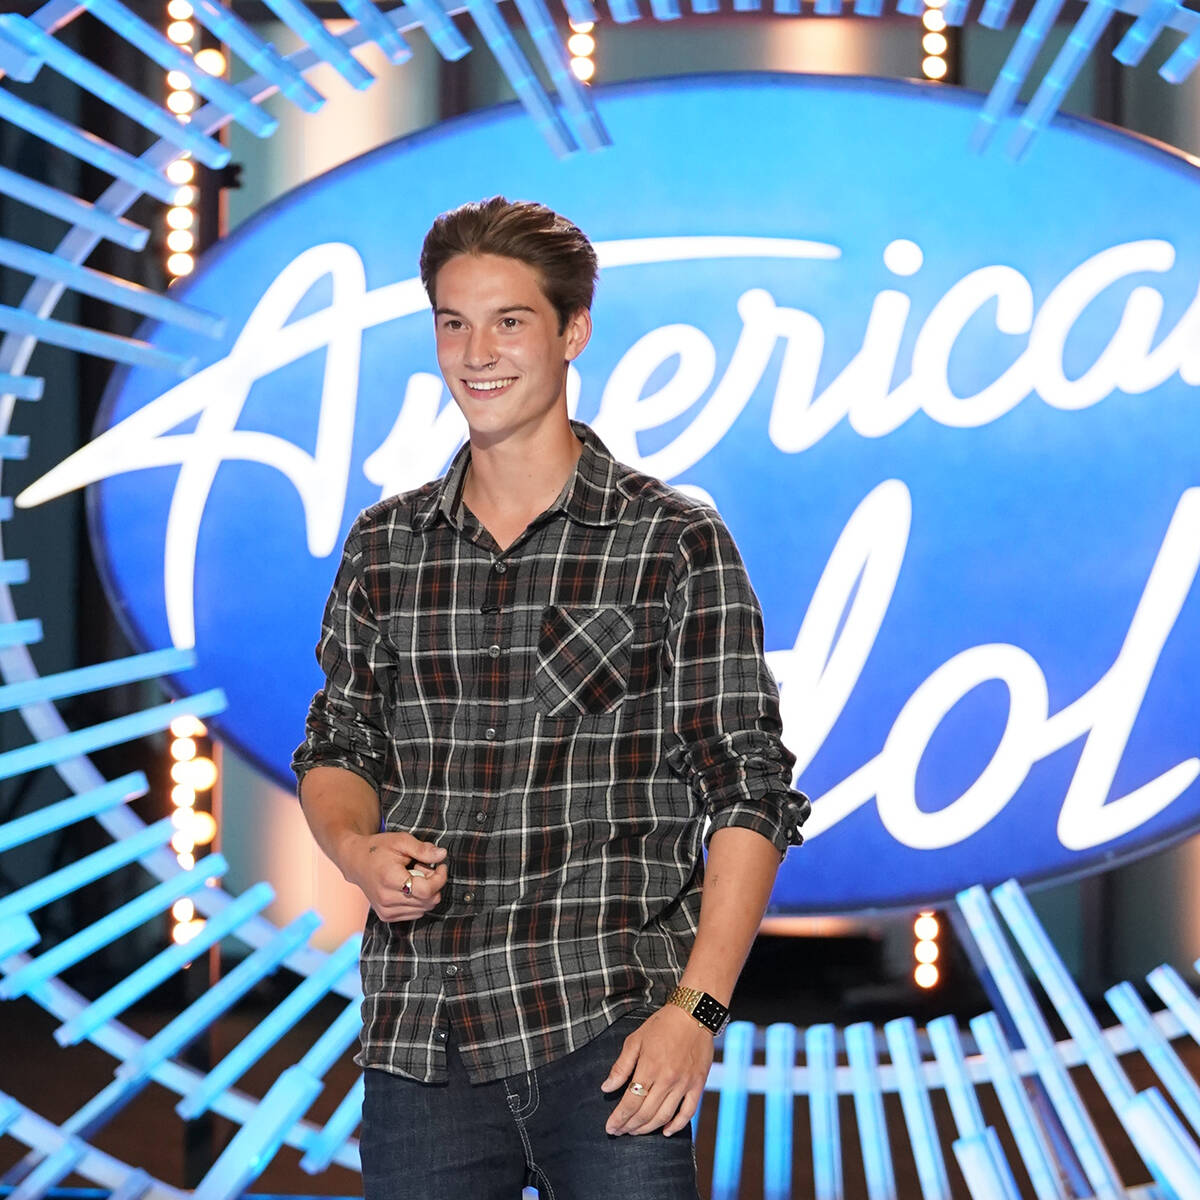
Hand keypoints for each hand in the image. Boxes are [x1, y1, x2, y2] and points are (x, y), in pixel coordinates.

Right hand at [342, 830, 446, 921]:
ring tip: (413, 876)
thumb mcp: (401, 841)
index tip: (440, 866)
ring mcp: (385, 911)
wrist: (355, 861)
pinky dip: (418, 901)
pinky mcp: (386, 916)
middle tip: (422, 868)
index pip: (427, 890)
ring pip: (423, 909)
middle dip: (433, 883)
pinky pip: (415, 913)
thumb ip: (423, 849)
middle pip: (428, 901)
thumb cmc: (378, 848)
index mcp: (390, 880)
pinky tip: (408, 887)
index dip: (440, 878)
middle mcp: (386, 899)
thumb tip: (443, 855)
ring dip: (425, 893)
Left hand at [600, 1005, 713, 1135]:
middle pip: (645, 1113)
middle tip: (620, 1131)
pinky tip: (665, 1131)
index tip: (610, 1127)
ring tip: (635, 1131)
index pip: (630, 1101)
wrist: (694, 1013)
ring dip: (648, 1128)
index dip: (619, 1118)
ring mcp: (684, 1084)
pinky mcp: (698, 1084)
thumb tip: (606, 1088)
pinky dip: (676, 1125)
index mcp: (649, 1067)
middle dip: (629, 1126)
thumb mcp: (635, 1040)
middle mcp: (667, 1079)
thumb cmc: (662, 1025)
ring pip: (664, 1116)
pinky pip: (688, 1112)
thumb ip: (621, 1066)